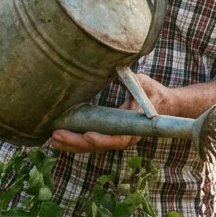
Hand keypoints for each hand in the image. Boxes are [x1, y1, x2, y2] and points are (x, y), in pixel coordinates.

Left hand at [46, 73, 171, 153]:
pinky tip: (58, 139)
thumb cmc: (154, 92)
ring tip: (51, 139)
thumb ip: (131, 80)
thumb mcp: (144, 83)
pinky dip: (74, 141)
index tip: (87, 135)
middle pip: (98, 145)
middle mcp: (124, 137)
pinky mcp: (108, 135)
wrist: (164, 104)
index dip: (102, 139)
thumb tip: (115, 69)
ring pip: (91, 147)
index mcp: (134, 126)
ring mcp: (115, 137)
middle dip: (76, 142)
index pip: (118, 138)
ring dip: (71, 144)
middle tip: (56, 135)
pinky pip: (90, 142)